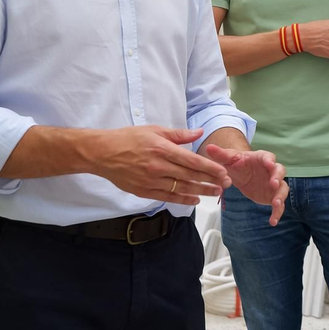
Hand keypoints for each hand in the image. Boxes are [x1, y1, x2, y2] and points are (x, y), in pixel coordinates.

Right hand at [85, 126, 230, 204]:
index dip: (210, 168)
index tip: (223, 172)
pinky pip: (168, 197)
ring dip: (200, 191)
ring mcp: (151, 181)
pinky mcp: (144, 191)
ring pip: (181, 188)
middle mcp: (158, 167)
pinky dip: (183, 199)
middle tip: (225, 184)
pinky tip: (194, 199)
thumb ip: (179, 134)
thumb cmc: (128, 138)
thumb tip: (199, 132)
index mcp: (162, 149)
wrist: (102, 153)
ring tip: (215, 193)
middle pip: (190, 176)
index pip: (192, 161)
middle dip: (210, 181)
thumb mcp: (154, 130)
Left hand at [206, 144, 288, 224]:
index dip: (270, 160)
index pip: (268, 157)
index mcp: (261, 158)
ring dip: (280, 195)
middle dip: (278, 177)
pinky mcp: (272, 196)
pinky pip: (279, 205)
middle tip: (274, 183)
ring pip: (282, 188)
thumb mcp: (228, 159)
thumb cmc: (237, 164)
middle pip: (280, 171)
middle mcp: (271, 171)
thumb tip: (209, 147)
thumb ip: (221, 154)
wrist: (241, 174)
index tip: (270, 164)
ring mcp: (274, 184)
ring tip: (275, 204)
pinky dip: (277, 213)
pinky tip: (273, 221)